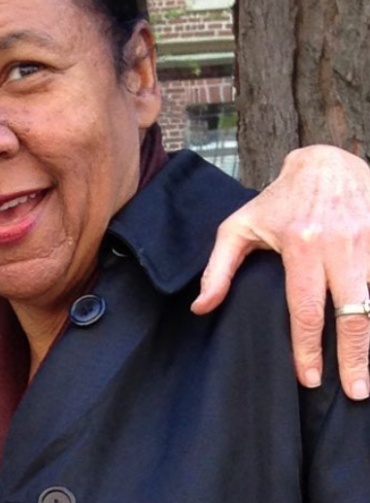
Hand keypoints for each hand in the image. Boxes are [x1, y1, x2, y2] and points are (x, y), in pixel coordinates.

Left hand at [191, 145, 369, 399]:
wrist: (327, 163)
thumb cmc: (278, 201)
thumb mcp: (239, 227)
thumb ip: (218, 268)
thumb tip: (200, 307)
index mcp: (301, 244)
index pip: (305, 308)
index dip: (307, 348)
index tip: (309, 379)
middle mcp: (340, 244)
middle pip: (351, 314)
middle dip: (354, 357)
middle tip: (354, 391)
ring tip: (369, 375)